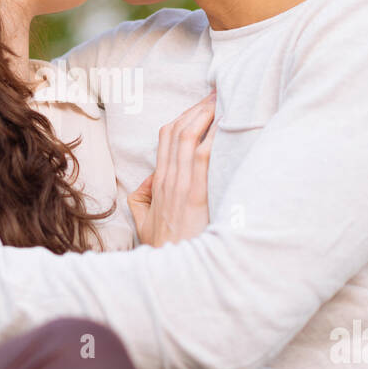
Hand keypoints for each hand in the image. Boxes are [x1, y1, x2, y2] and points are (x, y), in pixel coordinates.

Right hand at [128, 90, 215, 245]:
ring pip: (188, 138)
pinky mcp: (195, 197)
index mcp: (157, 183)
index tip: (202, 103)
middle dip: (198, 108)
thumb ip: (143, 198)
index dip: (184, 116)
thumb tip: (148, 180)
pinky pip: (202, 158)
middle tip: (217, 92)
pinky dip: (212, 137)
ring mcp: (180, 187)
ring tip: (223, 99)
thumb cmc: (165, 250)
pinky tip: (225, 124)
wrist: (171, 276)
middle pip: (178, 131)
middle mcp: (167, 180)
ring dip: (206, 115)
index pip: (166, 138)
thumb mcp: (144, 222)